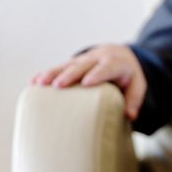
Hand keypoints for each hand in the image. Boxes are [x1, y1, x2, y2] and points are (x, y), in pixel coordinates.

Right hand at [31, 44, 146, 120]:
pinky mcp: (74, 62)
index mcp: (116, 63)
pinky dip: (46, 73)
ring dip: (52, 73)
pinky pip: (59, 67)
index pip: (107, 67)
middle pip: (83, 65)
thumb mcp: (137, 86)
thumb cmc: (129, 76)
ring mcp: (84, 59)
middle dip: (70, 75)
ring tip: (39, 83)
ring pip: (67, 65)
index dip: (97, 74)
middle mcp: (98, 58)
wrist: (120, 54)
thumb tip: (129, 116)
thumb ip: (134, 100)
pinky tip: (33, 82)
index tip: (86, 83)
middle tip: (58, 86)